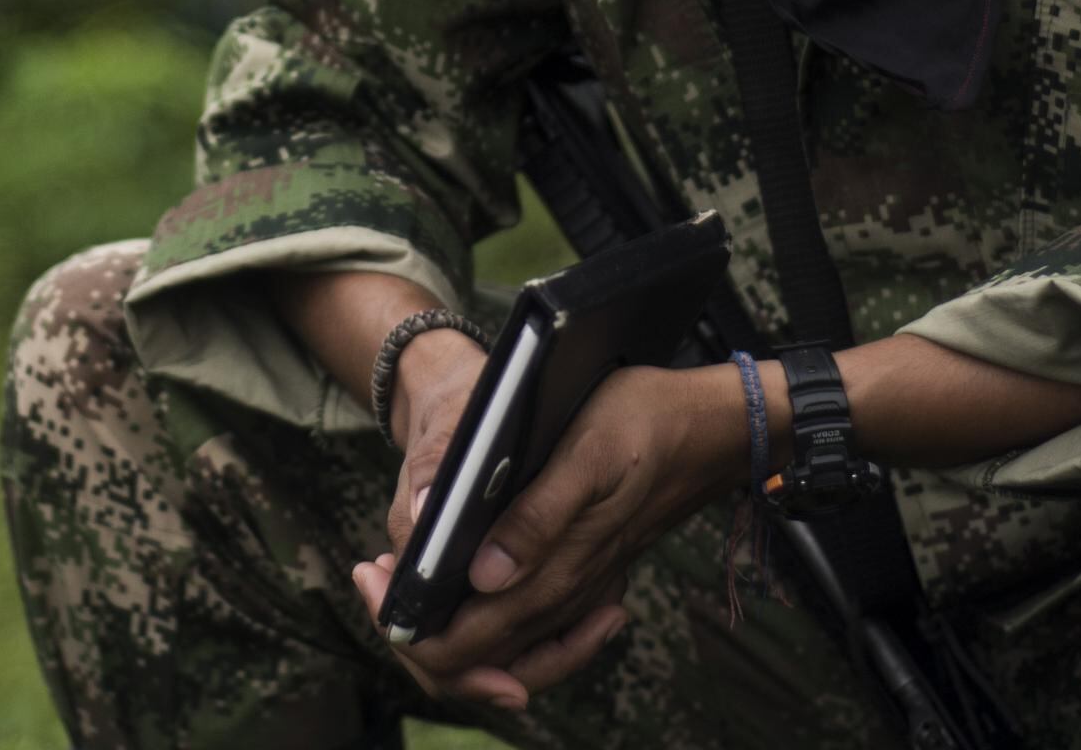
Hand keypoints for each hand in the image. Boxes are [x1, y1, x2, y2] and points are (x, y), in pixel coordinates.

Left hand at [353, 363, 736, 714]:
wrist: (709, 429)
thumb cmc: (643, 423)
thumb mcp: (585, 453)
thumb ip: (537, 521)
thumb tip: (484, 577)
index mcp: (556, 572)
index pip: (464, 644)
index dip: (406, 626)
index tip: (371, 576)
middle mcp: (565, 596)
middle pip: (472, 657)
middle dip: (413, 630)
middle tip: (372, 574)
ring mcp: (579, 593)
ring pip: (501, 650)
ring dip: (448, 628)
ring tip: (406, 580)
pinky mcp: (589, 579)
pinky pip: (535, 633)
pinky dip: (493, 626)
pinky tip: (472, 585)